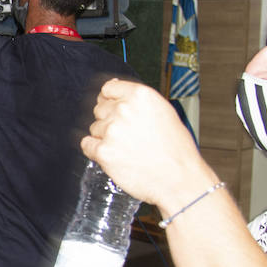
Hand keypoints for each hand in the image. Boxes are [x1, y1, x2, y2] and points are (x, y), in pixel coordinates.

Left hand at [81, 78, 217, 212]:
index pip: (109, 89)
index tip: (113, 108)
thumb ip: (138, 100)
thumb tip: (114, 87)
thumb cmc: (176, 150)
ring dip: (105, 137)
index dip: (110, 100)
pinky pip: (87, 145)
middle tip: (127, 135)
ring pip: (94, 128)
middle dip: (109, 120)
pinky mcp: (103, 152)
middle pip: (100, 109)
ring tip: (127, 149)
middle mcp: (124, 109)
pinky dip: (96, 151)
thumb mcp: (164, 113)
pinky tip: (114, 156)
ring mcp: (111, 130)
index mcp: (140, 96)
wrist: (179, 179)